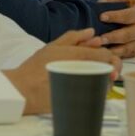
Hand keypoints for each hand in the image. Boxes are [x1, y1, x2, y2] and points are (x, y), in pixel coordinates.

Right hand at [3, 28, 120, 115]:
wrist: (23, 90)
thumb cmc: (36, 67)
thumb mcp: (52, 46)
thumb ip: (73, 37)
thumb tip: (91, 32)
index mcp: (78, 56)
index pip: (105, 55)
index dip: (108, 56)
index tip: (103, 58)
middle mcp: (84, 72)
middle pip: (110, 70)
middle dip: (111, 68)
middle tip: (104, 69)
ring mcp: (83, 89)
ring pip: (106, 84)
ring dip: (105, 81)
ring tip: (95, 79)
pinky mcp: (80, 104)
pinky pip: (98, 98)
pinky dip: (98, 92)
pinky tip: (89, 89)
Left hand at [98, 0, 134, 57]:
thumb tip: (101, 2)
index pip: (127, 15)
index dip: (114, 16)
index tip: (102, 16)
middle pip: (126, 35)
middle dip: (112, 37)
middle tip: (99, 38)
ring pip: (126, 48)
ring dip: (112, 50)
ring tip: (99, 48)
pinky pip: (126, 56)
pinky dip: (115, 56)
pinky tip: (104, 55)